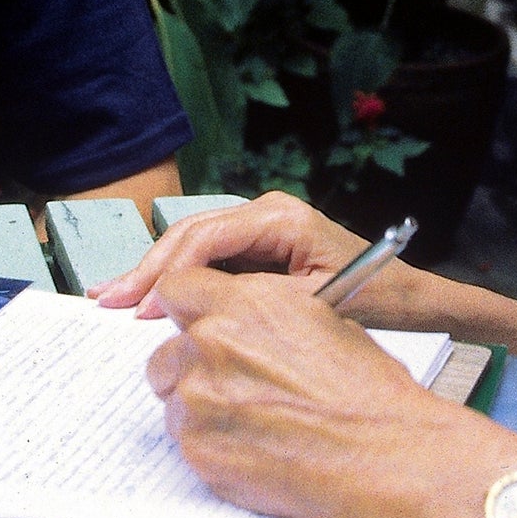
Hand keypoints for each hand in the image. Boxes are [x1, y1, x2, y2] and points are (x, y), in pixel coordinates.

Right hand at [92, 190, 415, 321]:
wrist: (407, 294)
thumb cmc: (372, 298)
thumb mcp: (314, 303)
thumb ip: (253, 299)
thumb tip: (191, 301)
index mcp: (281, 216)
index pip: (209, 236)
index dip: (172, 272)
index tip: (144, 308)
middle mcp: (266, 209)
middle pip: (192, 233)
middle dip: (149, 268)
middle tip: (109, 300)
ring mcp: (260, 222)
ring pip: (193, 242)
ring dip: (154, 270)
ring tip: (111, 296)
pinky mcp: (257, 240)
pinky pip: (208, 254)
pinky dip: (176, 274)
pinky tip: (144, 293)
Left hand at [143, 266, 516, 517]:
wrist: (388, 455)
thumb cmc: (369, 393)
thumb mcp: (320, 321)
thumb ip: (262, 313)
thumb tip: (233, 317)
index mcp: (245, 302)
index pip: (177, 287)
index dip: (186, 311)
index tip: (192, 327)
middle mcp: (213, 342)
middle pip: (165, 349)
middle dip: (190, 366)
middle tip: (230, 386)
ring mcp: (199, 397)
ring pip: (172, 397)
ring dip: (199, 407)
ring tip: (252, 422)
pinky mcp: (198, 447)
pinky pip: (184, 440)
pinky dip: (210, 444)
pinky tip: (253, 447)